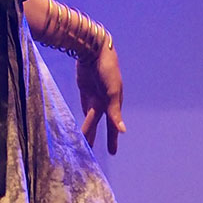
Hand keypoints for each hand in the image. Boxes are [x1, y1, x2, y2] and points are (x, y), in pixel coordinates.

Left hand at [77, 38, 124, 153]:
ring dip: (87, 127)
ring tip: (83, 140)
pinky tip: (81, 120)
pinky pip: (83, 104)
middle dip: (96, 136)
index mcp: (113, 103)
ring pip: (89, 116)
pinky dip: (83, 113)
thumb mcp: (111, 92)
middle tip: (91, 151)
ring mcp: (94, 94)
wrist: (94, 50)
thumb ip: (114, 111)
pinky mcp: (85, 88)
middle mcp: (105, 101)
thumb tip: (122, 131)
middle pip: (98, 123)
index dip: (112, 139)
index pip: (112, 125)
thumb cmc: (107, 69)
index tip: (112, 153)